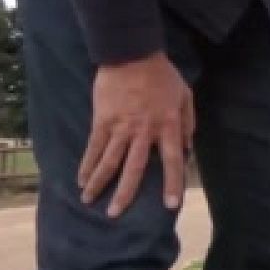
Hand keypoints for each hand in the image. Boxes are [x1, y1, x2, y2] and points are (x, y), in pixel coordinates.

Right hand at [79, 51, 194, 216]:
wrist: (132, 55)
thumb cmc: (162, 75)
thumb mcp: (185, 95)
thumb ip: (188, 122)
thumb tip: (188, 147)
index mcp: (168, 125)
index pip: (173, 160)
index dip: (172, 183)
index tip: (170, 205)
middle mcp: (144, 131)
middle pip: (134, 168)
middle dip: (125, 193)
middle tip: (115, 214)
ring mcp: (121, 127)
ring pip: (109, 162)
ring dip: (99, 184)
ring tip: (90, 201)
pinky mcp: (102, 121)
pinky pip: (94, 147)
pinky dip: (87, 164)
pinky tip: (81, 179)